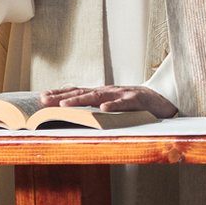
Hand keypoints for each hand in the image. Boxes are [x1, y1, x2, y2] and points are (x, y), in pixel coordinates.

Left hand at [39, 86, 177, 119]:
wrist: (164, 99)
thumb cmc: (136, 103)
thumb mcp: (113, 103)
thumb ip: (97, 106)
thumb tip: (74, 113)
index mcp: (102, 92)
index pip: (77, 91)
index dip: (59, 93)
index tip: (41, 97)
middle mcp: (109, 91)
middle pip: (82, 92)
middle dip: (61, 97)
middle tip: (43, 101)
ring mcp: (122, 95)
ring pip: (98, 97)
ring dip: (80, 100)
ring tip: (64, 105)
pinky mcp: (137, 100)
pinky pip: (124, 104)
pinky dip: (113, 106)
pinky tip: (103, 109)